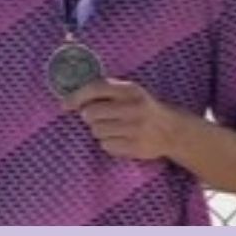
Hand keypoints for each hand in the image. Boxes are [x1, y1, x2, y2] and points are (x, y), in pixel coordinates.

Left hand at [64, 78, 184, 162]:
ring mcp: (134, 129)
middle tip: (98, 118)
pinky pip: (106, 146)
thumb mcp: (130, 92)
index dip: (77, 96)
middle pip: (91, 113)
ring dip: (99, 131)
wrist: (171, 130)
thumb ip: (106, 91)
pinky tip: (120, 138)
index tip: (65, 105)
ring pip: (96, 131)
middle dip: (89, 117)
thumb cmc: (143, 108)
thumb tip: (72, 99)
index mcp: (130, 90)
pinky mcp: (134, 147)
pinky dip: (108, 143)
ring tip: (113, 128)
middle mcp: (133, 108)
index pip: (96, 88)